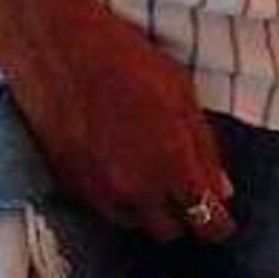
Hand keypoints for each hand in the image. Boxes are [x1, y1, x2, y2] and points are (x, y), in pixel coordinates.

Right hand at [0, 0, 235, 244]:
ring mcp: (100, 192)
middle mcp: (136, 190)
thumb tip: (221, 190)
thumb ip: (204, 147)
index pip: (206, 222)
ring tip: (148, 168)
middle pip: (170, 230)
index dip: (219, 222)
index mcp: (171, 166)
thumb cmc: (124, 58)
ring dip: (148, 207)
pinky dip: (118, 196)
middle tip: (184, 182)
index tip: (222, 215)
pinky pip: (105, 208)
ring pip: (135, 222)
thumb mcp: (181, 91)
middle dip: (184, 214)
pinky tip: (118, 162)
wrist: (56, 47)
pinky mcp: (71, 187)